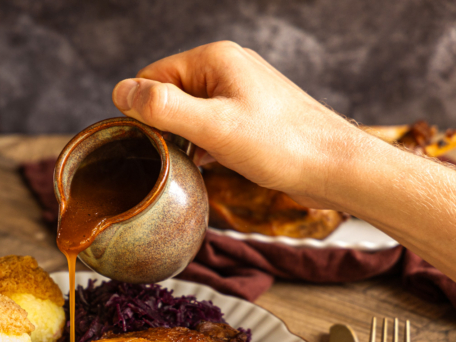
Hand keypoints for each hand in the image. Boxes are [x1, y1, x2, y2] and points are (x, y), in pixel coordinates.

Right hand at [112, 41, 373, 208]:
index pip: (152, 76)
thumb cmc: (280, 146)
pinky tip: (209, 164)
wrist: (335, 168)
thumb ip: (164, 108)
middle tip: (176, 156)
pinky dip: (203, 143)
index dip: (144, 111)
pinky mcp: (252, 115)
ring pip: (191, 112)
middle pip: (170, 94)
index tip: (150, 144)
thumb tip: (121, 91)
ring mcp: (241, 91)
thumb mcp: (213, 128)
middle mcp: (228, 67)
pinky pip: (211, 124)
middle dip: (166, 125)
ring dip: (184, 137)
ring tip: (198, 161)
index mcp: (215, 59)